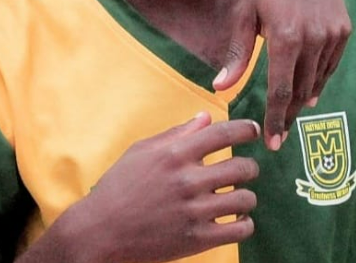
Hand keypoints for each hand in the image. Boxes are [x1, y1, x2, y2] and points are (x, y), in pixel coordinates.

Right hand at [19, 113, 259, 262]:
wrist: (102, 229)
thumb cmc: (119, 186)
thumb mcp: (141, 152)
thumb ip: (176, 134)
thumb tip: (205, 117)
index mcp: (173, 154)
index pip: (223, 134)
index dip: (246, 129)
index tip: (253, 131)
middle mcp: (187, 180)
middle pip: (243, 167)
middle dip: (249, 167)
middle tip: (244, 170)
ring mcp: (195, 211)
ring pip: (246, 199)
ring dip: (245, 197)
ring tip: (236, 197)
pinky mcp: (198, 238)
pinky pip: (241, 229)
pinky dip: (243, 223)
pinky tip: (234, 219)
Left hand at [216, 0, 351, 149]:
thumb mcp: (243, 14)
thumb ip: (236, 54)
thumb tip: (220, 88)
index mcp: (285, 38)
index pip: (280, 91)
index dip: (274, 119)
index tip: (271, 141)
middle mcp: (314, 39)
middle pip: (300, 91)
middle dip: (287, 116)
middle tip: (277, 137)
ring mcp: (332, 34)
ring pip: (317, 80)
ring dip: (303, 100)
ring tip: (288, 117)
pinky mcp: (343, 29)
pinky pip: (330, 64)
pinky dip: (318, 80)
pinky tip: (308, 91)